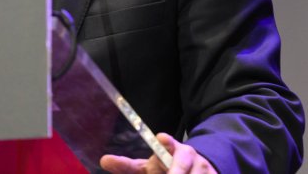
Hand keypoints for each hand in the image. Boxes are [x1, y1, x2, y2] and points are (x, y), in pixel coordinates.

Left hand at [99, 133, 217, 173]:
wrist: (202, 167)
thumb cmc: (170, 169)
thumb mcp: (150, 167)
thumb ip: (128, 166)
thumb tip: (104, 160)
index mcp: (171, 149)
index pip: (168, 145)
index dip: (167, 143)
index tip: (162, 138)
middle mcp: (188, 155)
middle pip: (183, 162)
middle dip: (175, 170)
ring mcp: (203, 167)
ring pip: (196, 172)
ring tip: (172, 173)